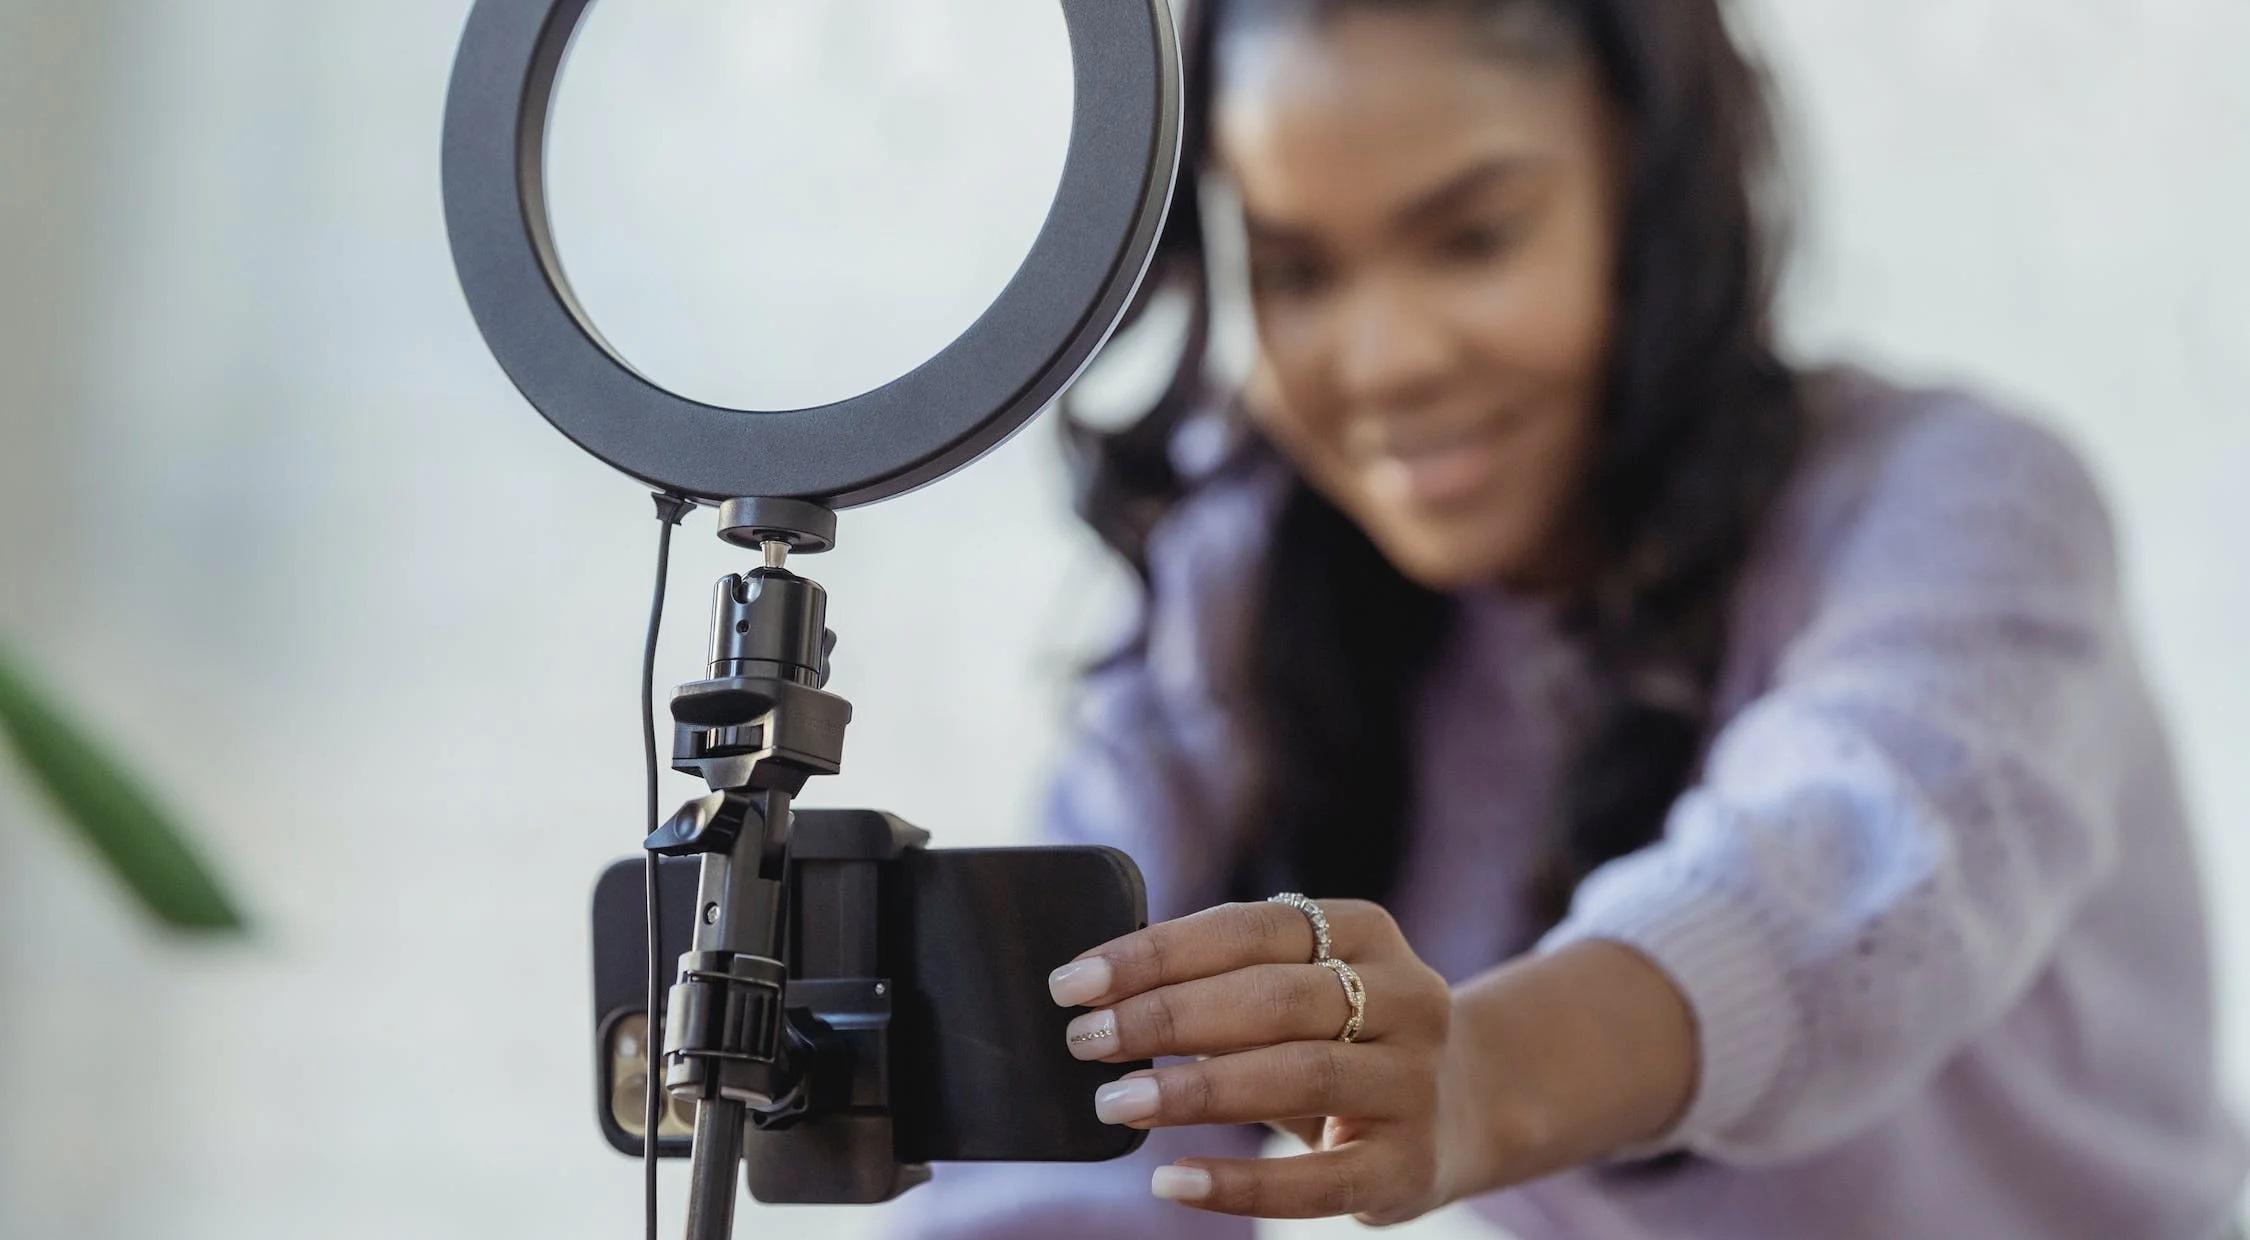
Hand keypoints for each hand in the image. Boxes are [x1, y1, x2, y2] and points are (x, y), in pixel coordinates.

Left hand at [1046, 898, 1493, 1224]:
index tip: (1074, 982)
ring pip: (1297, 1074)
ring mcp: (1414, 1081)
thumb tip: (1100, 994)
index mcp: (1365, 932)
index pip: (1248, 928)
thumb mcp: (1303, 987)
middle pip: (1272, 998)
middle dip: (1165, 1017)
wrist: (1461, 1107)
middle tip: (1085, 1041)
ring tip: (1114, 1102)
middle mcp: (1405, 996)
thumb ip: (1225, 980)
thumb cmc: (1341, 1037)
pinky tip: (1171, 1181)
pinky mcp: (1409, 1164)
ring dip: (1194, 1089)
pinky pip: (1317, 1179)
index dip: (1155, 953)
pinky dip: (1238, 1182)